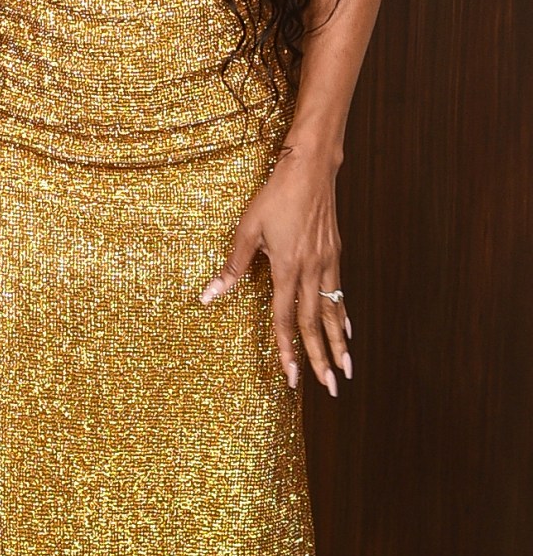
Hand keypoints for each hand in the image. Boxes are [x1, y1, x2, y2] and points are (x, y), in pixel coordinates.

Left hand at [199, 144, 352, 396]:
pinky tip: (346, 329)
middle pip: (315, 323)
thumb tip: (208, 296)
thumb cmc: (275, 196)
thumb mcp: (247, 229)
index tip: (291, 376)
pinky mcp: (334, 253)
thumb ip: (233, 267)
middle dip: (321, 358)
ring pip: (332, 311)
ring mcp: (327, 262)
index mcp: (287, 267)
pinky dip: (342, 313)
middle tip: (329, 387)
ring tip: (346, 369)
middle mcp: (311, 270)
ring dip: (338, 343)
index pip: (285, 319)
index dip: (287, 350)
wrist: (310, 168)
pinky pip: (339, 291)